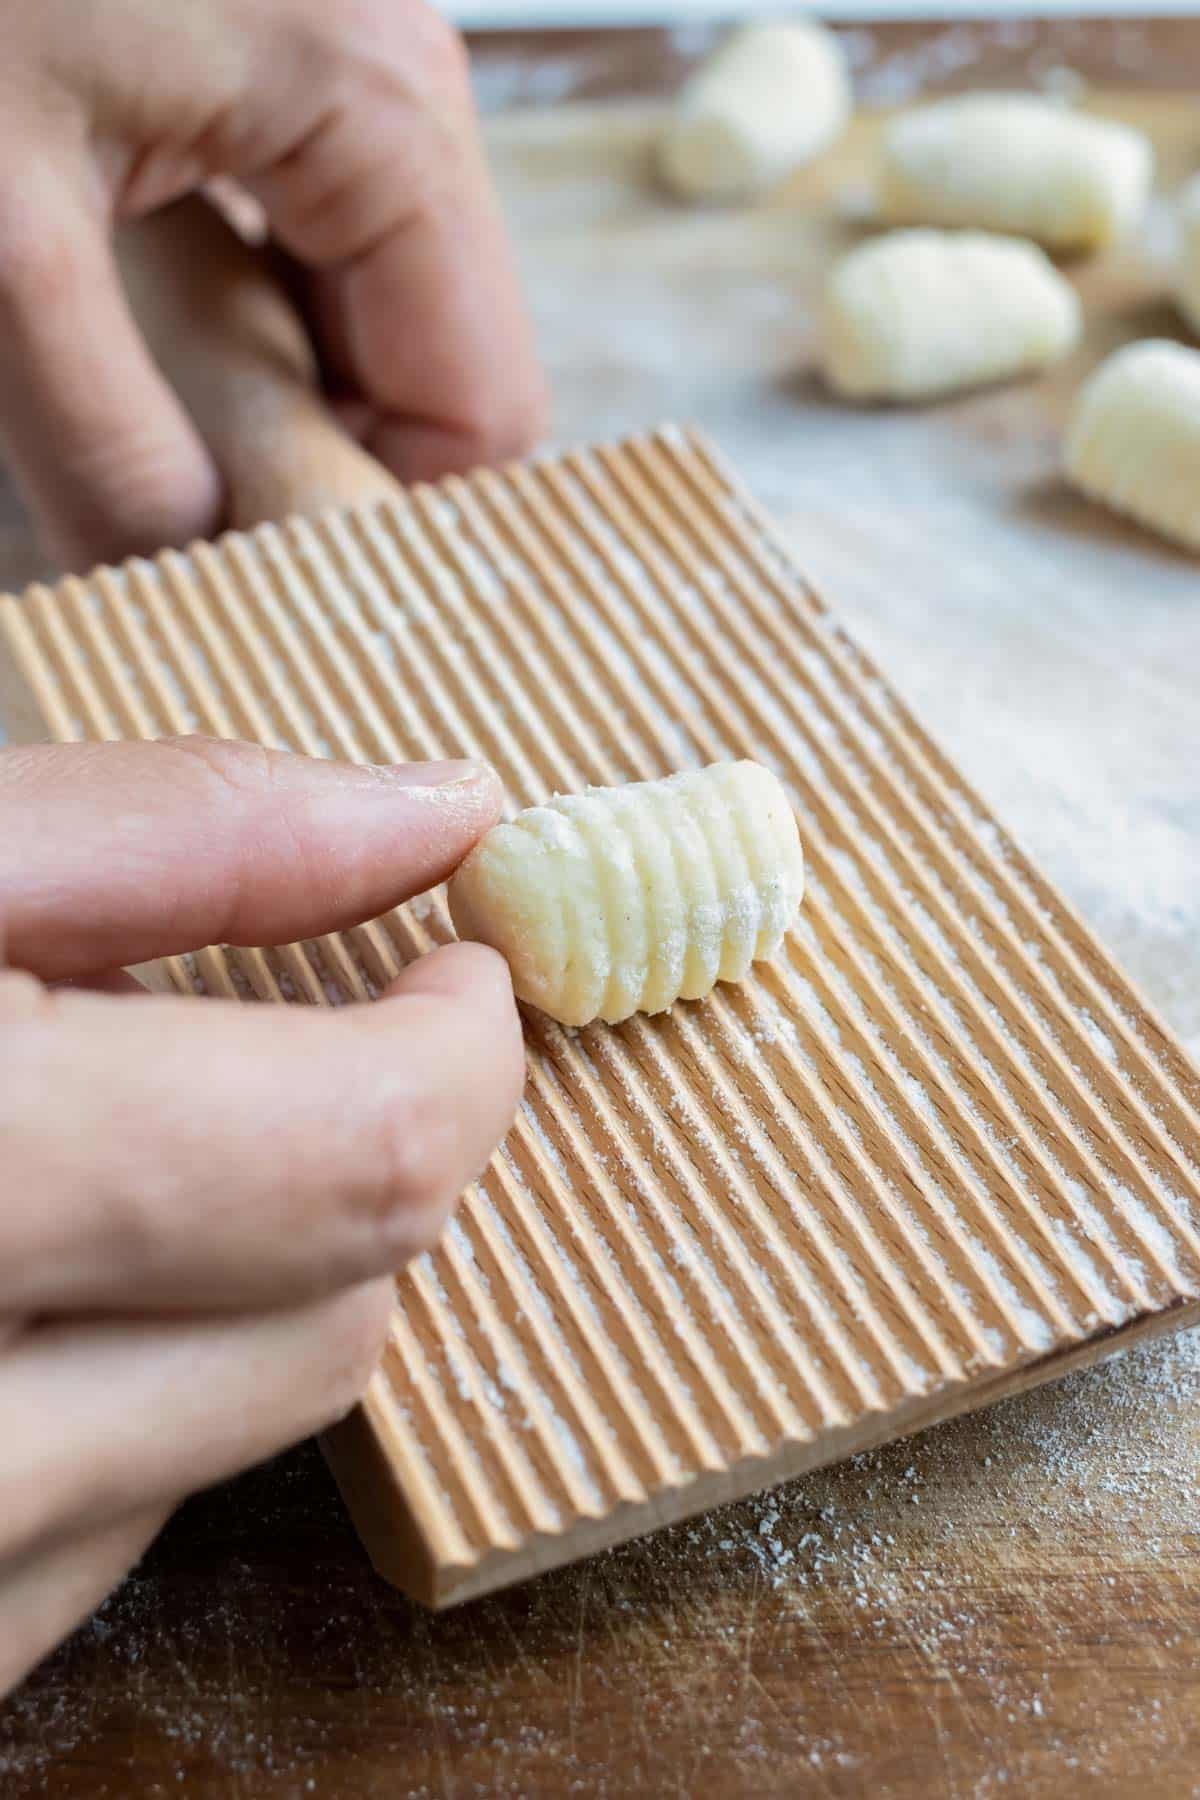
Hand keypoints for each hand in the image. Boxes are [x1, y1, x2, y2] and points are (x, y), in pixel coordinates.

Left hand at [0, 0, 546, 570]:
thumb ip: (108, 445)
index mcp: (385, 117)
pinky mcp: (283, 70)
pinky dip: (241, 323)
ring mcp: (351, 72)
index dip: (377, 525)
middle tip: (177, 491)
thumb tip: (188, 582)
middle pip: (438, 373)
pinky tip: (139, 312)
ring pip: (375, 321)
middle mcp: (404, 91)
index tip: (253, 568)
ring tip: (139, 390)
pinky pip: (314, 252)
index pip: (480, 420)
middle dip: (317, 460)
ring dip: (270, 397)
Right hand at [0, 736, 525, 1694]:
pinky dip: (127, 1399)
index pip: (355, 1159)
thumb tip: (432, 813)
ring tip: (74, 1170)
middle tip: (248, 1053)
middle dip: (346, 1159)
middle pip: (336, 1318)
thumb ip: (166, 836)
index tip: (452, 970)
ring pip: (243, 1438)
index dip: (453, 1046)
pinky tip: (15, 1295)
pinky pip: (115, 1538)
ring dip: (227, 1279)